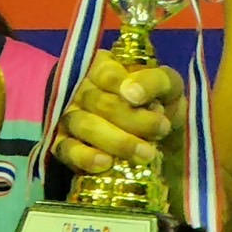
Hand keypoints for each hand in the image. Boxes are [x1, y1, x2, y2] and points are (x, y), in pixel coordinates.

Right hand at [56, 52, 185, 175]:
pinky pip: (67, 150)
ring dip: (117, 141)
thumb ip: (155, 81)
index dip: (130, 88)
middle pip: (101, 103)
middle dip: (134, 119)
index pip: (109, 74)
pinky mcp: (64, 145)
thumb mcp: (168, 86)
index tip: (157, 105)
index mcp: (102, 67)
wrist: (159, 140)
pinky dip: (85, 157)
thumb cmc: (159, 103)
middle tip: (162, 131)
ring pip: (85, 125)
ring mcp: (69, 117)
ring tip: (146, 154)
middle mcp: (80, 89)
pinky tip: (106, 163)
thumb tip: (131, 93)